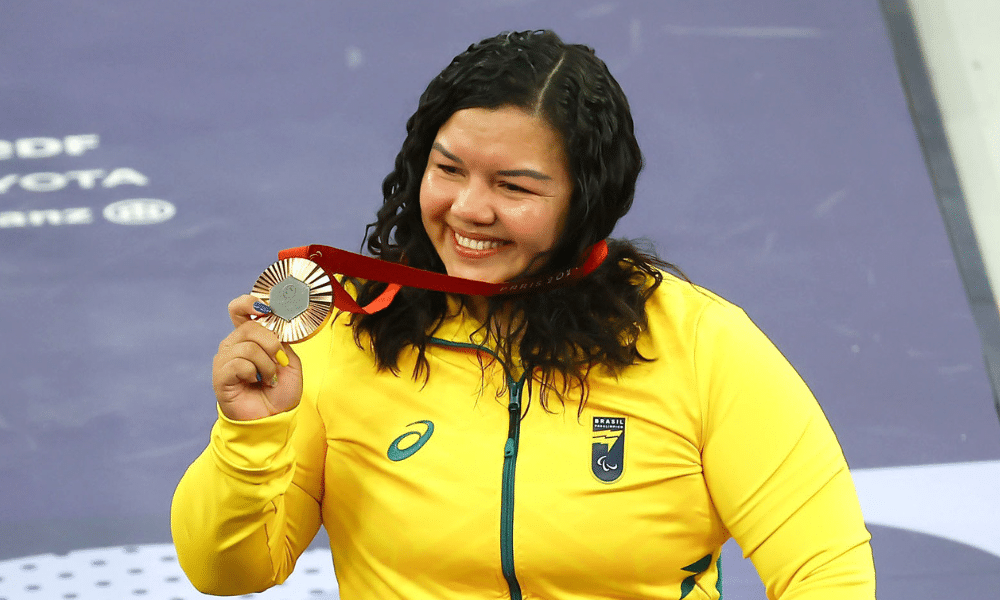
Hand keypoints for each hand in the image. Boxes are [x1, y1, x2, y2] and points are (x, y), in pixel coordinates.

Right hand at [211, 295, 303, 420]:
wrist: (273, 418)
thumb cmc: (280, 391)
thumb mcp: (290, 361)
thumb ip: (282, 340)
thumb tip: (273, 325)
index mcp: (249, 336)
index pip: (240, 308)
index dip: (250, 303)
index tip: (266, 308)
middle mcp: (234, 344)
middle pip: (251, 327)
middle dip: (272, 345)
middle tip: (279, 361)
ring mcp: (225, 359)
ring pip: (248, 347)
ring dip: (267, 365)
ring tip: (268, 378)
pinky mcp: (220, 375)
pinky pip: (239, 364)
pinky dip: (254, 374)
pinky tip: (254, 382)